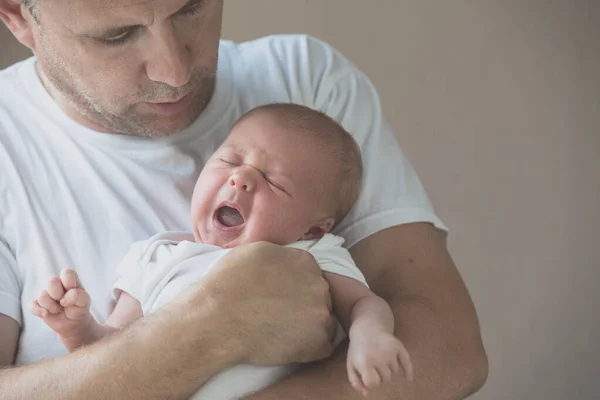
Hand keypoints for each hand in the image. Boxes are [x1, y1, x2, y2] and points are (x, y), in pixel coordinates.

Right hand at [30, 268, 91, 339]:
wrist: (73, 323)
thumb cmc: (79, 308)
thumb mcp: (85, 302)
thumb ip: (79, 296)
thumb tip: (65, 298)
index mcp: (69, 279)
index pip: (67, 272)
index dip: (69, 283)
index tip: (72, 292)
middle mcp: (56, 284)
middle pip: (52, 281)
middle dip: (59, 295)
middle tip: (65, 303)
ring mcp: (46, 294)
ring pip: (43, 296)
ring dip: (53, 307)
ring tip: (59, 309)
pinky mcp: (37, 304)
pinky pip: (32, 305)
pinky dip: (39, 311)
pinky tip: (47, 314)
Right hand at [172, 241, 336, 365]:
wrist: (216, 319)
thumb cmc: (228, 284)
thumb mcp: (255, 251)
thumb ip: (280, 255)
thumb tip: (286, 263)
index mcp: (305, 261)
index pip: (309, 275)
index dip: (295, 288)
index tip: (280, 298)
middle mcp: (319, 285)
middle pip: (318, 296)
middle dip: (303, 305)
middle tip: (278, 315)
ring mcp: (321, 314)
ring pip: (321, 321)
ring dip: (306, 327)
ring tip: (279, 332)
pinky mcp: (318, 342)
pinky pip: (321, 347)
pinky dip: (307, 349)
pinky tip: (285, 346)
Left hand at [347, 326, 413, 395]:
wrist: (366, 328)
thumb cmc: (358, 349)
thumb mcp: (351, 364)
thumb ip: (355, 381)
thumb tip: (366, 393)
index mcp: (364, 362)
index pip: (373, 384)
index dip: (371, 382)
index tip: (368, 377)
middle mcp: (378, 357)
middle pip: (385, 379)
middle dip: (381, 377)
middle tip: (375, 367)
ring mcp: (389, 351)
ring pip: (395, 373)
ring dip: (390, 371)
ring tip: (382, 361)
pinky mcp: (398, 346)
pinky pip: (407, 362)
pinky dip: (408, 371)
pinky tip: (408, 379)